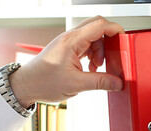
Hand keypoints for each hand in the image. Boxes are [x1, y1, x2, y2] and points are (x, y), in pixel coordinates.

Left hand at [8, 16, 124, 105]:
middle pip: (97, 27)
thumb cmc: (42, 82)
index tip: (124, 39)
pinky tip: (90, 68)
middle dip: (108, 42)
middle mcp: (69, 38)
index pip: (99, 25)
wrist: (26, 86)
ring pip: (92, 37)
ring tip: (96, 68)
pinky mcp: (67, 49)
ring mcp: (68, 42)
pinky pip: (86, 45)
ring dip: (99, 51)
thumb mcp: (76, 84)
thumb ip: (100, 82)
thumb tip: (117, 82)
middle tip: (110, 57)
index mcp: (71, 41)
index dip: (115, 29)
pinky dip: (92, 55)